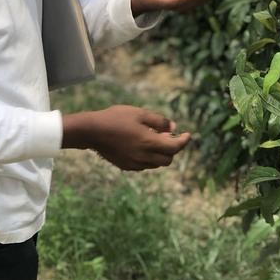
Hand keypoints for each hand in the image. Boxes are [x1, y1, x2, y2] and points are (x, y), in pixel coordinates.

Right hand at [61, 105, 189, 170]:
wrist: (92, 131)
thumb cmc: (116, 118)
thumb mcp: (139, 113)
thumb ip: (159, 121)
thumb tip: (173, 128)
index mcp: (149, 143)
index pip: (175, 148)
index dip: (184, 142)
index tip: (187, 135)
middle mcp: (144, 157)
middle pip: (167, 160)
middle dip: (171, 149)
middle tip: (165, 135)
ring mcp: (135, 164)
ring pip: (156, 164)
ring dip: (160, 154)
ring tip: (152, 139)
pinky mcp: (126, 166)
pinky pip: (144, 165)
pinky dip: (149, 158)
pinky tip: (140, 146)